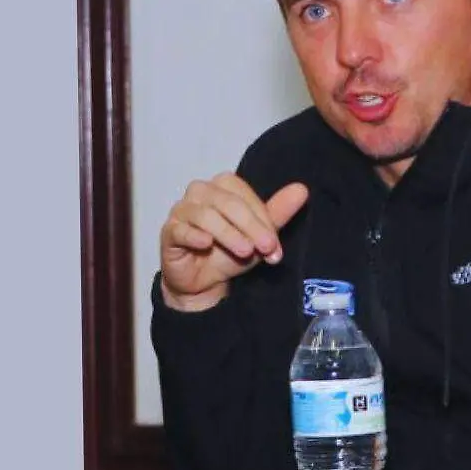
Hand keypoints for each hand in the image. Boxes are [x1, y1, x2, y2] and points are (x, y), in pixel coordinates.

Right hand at [159, 172, 308, 311]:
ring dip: (228, 233)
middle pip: (227, 203)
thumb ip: (278, 212)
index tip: (275, 244)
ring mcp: (182, 210)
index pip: (243, 194)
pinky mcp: (169, 232)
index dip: (262, 218)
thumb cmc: (230, 253)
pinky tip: (206, 244)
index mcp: (223, 186)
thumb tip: (301, 189)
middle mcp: (200, 192)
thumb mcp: (259, 236)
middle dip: (250, 226)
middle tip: (266, 248)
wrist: (205, 283)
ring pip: (205, 215)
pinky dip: (194, 235)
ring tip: (245, 252)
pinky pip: (180, 229)